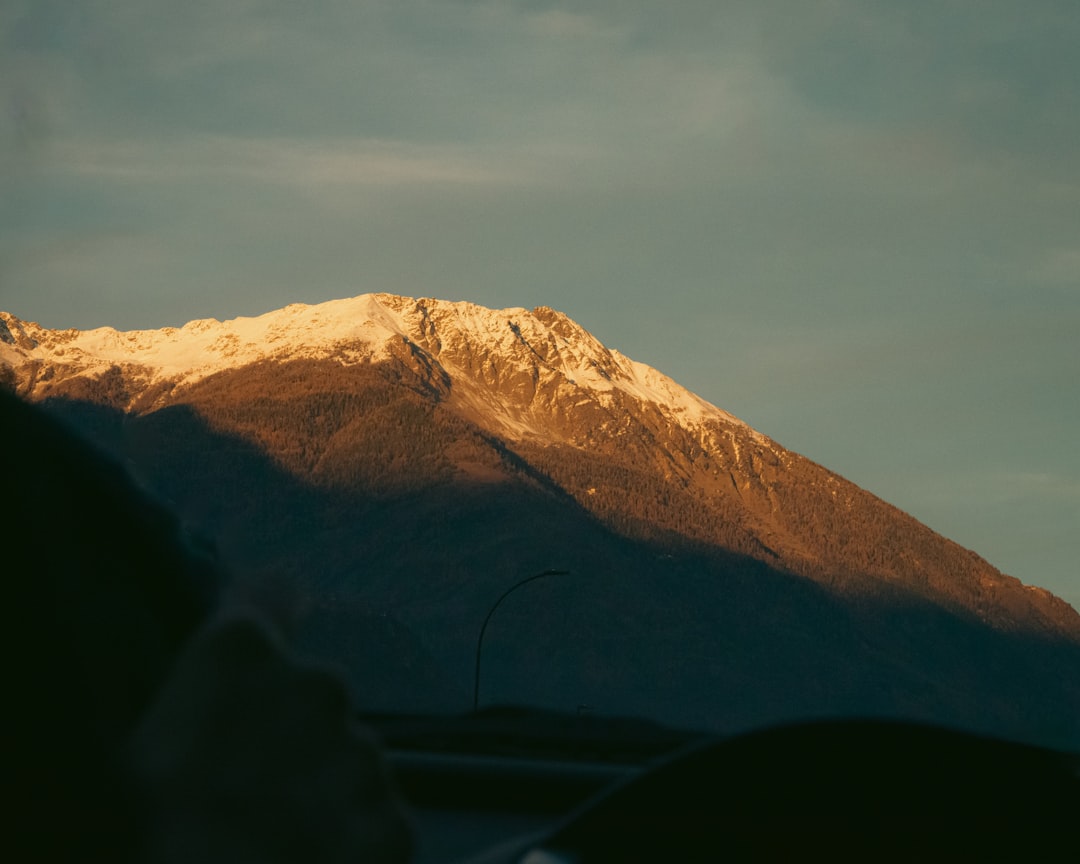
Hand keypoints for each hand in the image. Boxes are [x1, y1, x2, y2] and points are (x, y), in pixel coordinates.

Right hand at [127, 614, 411, 862]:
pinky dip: (351, 847)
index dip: (275, 610)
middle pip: (314, 696)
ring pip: (347, 763)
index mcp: (240, 653)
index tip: (282, 618)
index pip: (273, 593)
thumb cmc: (143, 832)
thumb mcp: (130, 751)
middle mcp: (316, 683)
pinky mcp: (393, 817)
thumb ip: (187, 698)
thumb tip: (203, 696)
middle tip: (249, 794)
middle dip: (291, 734)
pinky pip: (374, 823)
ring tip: (273, 845)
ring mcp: (362, 752)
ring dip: (322, 793)